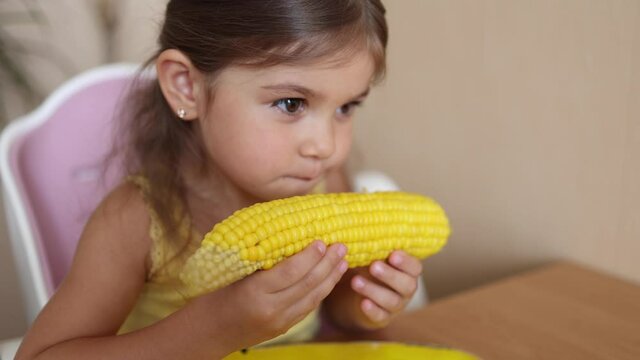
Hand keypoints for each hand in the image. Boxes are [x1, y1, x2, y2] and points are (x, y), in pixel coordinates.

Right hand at [201, 240, 347, 349]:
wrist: (208, 331)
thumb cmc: (215, 293)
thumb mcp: (232, 272)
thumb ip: (259, 256)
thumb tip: (286, 229)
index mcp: (254, 291)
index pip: (290, 272)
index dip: (309, 256)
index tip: (321, 240)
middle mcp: (270, 309)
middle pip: (307, 284)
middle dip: (327, 264)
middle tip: (341, 245)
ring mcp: (279, 321)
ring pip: (313, 298)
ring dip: (331, 278)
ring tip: (343, 260)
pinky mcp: (283, 327)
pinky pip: (308, 307)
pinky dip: (321, 291)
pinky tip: (330, 278)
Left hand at [350, 250, 422, 327]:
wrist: (359, 295)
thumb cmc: (369, 269)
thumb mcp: (373, 258)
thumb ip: (373, 248)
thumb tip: (360, 232)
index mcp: (407, 271)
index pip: (415, 267)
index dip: (406, 262)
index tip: (393, 254)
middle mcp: (406, 289)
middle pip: (407, 285)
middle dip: (390, 275)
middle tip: (374, 266)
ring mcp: (397, 305)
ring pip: (392, 301)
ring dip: (373, 290)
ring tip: (355, 281)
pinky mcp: (383, 318)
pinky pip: (381, 316)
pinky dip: (372, 310)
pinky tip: (363, 303)